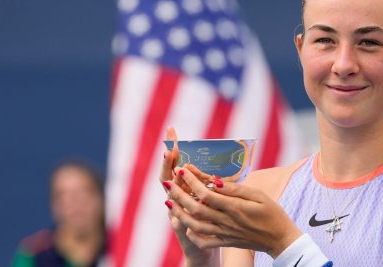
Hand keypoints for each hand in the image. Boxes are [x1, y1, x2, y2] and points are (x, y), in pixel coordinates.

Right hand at [159, 127, 218, 265]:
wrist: (204, 250)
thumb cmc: (211, 219)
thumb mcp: (211, 197)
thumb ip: (209, 180)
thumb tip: (214, 156)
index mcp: (185, 189)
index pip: (177, 164)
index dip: (173, 149)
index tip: (172, 132)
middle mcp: (176, 200)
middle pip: (168, 178)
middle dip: (167, 162)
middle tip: (168, 148)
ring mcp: (175, 215)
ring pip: (171, 199)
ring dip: (172, 185)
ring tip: (175, 171)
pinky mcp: (182, 231)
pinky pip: (178, 222)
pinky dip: (177, 214)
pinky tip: (175, 204)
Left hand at [165, 167, 302, 258]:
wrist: (280, 239)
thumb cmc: (272, 213)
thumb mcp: (259, 195)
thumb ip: (236, 190)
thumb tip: (215, 182)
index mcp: (235, 208)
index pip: (207, 193)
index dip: (192, 181)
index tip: (183, 169)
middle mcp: (226, 222)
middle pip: (196, 208)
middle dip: (178, 194)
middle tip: (168, 182)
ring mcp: (225, 233)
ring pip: (195, 225)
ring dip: (179, 213)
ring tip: (169, 201)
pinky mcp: (226, 242)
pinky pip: (204, 241)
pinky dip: (192, 235)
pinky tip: (186, 226)